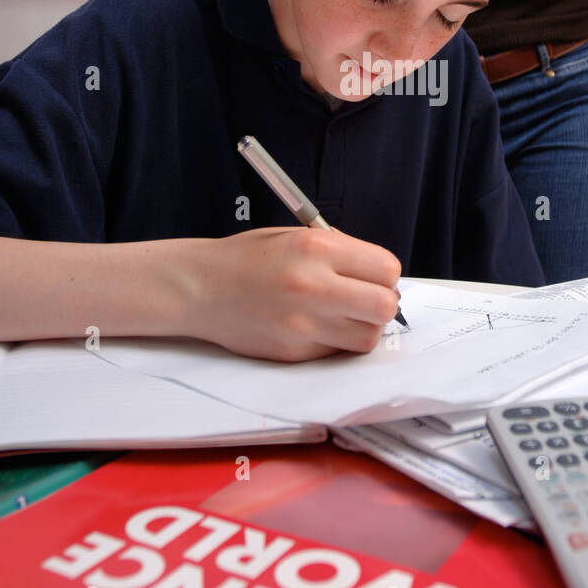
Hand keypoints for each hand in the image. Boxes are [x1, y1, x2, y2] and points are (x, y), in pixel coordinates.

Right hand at [174, 226, 402, 361]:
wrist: (201, 287)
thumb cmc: (249, 258)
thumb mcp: (297, 236)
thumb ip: (341, 252)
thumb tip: (381, 275)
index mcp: (316, 248)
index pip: (386, 269)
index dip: (385, 275)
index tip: (375, 276)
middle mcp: (312, 286)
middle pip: (384, 307)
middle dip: (383, 304)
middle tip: (366, 299)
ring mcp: (302, 324)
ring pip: (367, 337)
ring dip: (363, 327)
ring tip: (343, 315)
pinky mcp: (293, 352)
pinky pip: (336, 351)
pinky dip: (335, 342)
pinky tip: (316, 325)